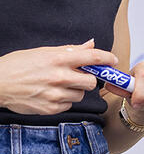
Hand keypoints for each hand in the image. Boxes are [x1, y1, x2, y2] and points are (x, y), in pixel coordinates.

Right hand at [0, 39, 117, 114]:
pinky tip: (55, 93)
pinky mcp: (49, 109)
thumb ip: (71, 50)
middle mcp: (59, 77)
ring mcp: (54, 94)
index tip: (113, 60)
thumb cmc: (20, 64)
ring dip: (77, 89)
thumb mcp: (45, 52)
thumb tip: (91, 44)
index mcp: (59, 59)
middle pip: (91, 81)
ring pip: (81, 94)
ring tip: (63, 84)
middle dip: (89, 78)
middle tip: (82, 75)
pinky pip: (69, 105)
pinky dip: (66, 100)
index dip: (107, 58)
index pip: (93, 58)